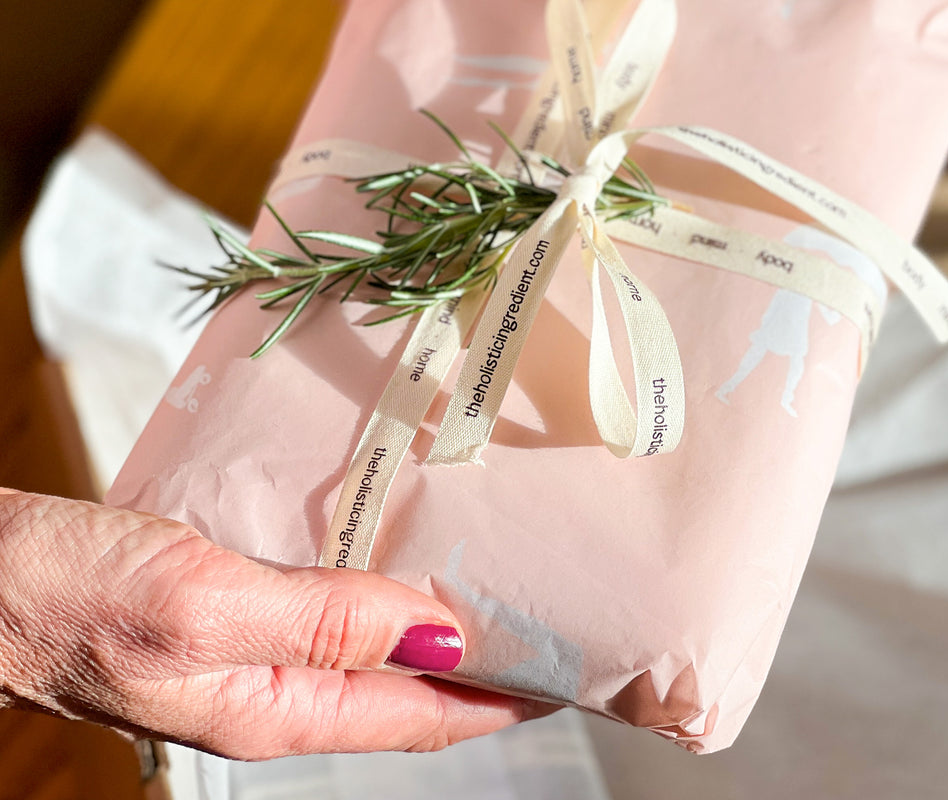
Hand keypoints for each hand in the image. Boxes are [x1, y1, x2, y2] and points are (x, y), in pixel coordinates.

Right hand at [0, 489, 542, 757]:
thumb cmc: (69, 596)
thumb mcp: (201, 604)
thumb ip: (321, 623)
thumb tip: (436, 633)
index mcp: (278, 706)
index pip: (422, 716)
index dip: (502, 694)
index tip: (570, 663)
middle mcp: (276, 685)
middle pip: (406, 683)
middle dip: (481, 657)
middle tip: (546, 608)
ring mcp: (252, 648)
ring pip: (371, 639)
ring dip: (431, 614)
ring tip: (491, 573)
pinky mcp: (231, 605)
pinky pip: (327, 599)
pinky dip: (375, 578)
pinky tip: (393, 539)